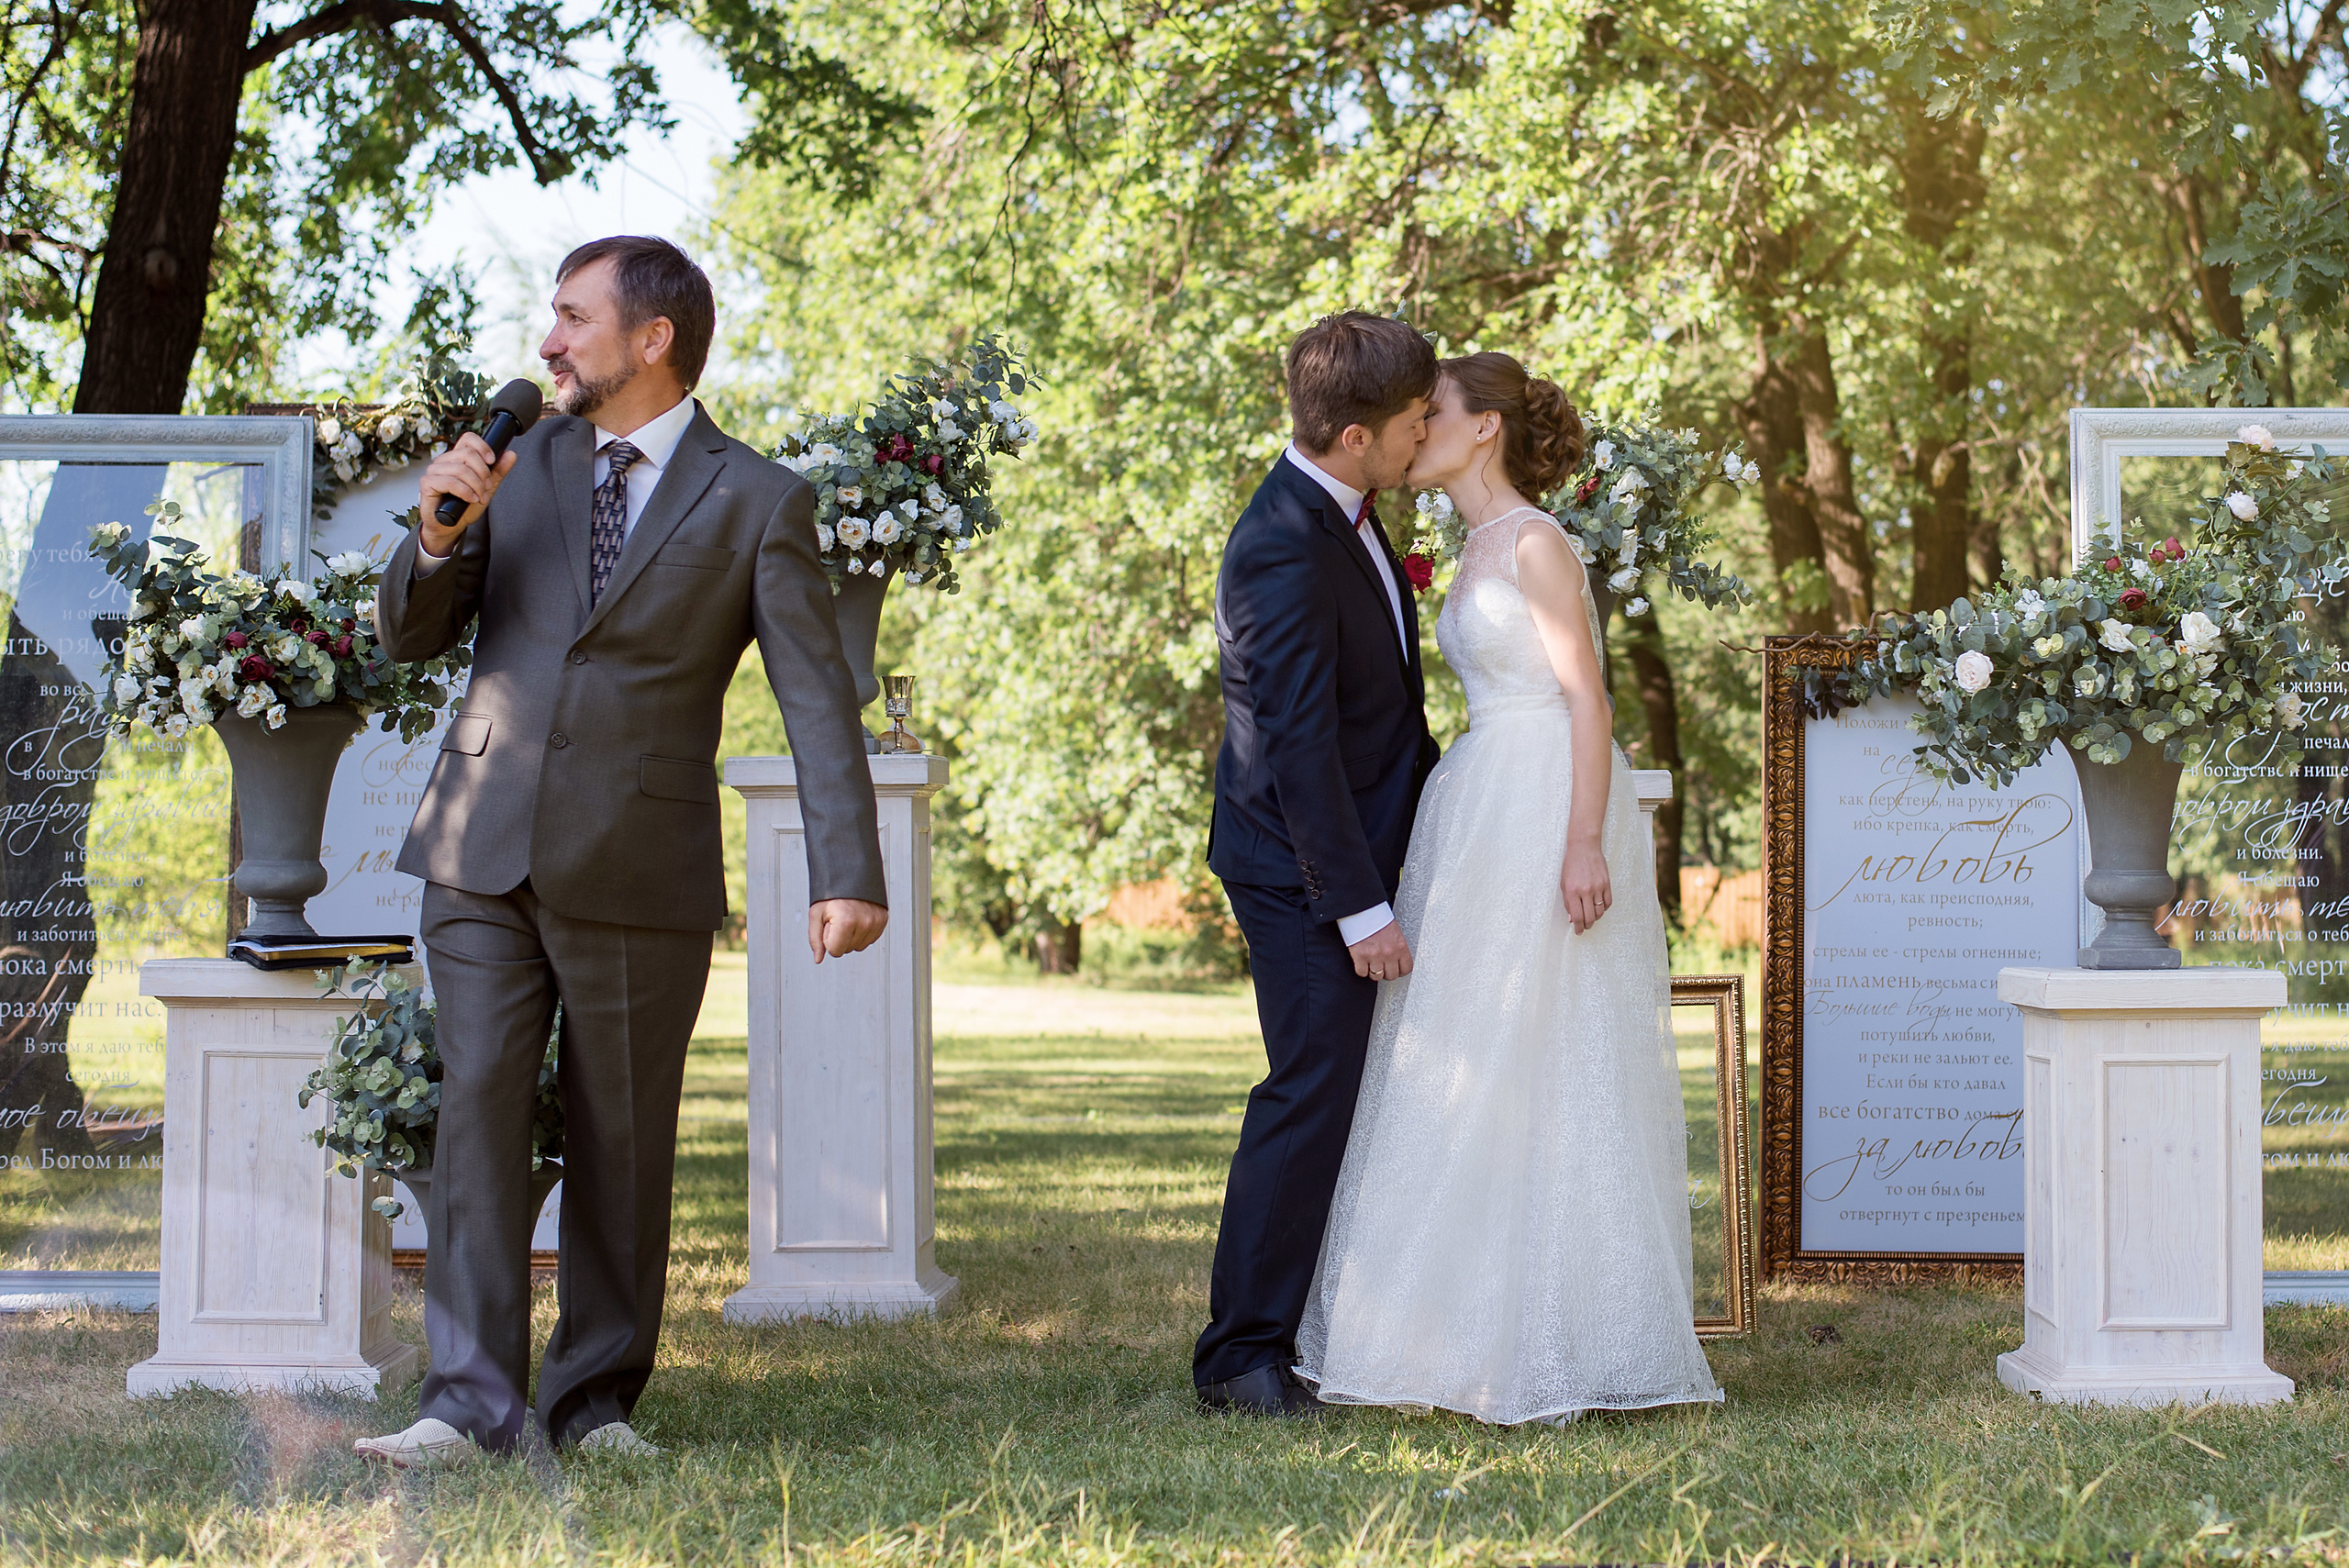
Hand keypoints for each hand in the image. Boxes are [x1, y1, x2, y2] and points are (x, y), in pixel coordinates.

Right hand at [417, 432, 517, 556]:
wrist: (450, 526)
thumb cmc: (464, 506)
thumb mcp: (486, 488)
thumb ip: (497, 472)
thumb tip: (511, 454)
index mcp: (457, 458)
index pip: (468, 439)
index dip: (482, 447)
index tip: (492, 461)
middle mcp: (444, 461)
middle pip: (467, 454)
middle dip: (484, 473)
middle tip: (487, 488)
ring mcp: (434, 471)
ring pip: (461, 469)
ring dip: (476, 486)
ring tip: (480, 498)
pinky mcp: (427, 483)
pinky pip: (450, 482)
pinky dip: (465, 491)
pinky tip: (471, 499)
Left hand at [808, 898, 887, 962]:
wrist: (850, 873)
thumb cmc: (832, 892)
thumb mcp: (816, 914)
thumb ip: (815, 939)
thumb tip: (818, 958)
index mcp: (846, 922)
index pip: (835, 952)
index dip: (828, 939)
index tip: (829, 924)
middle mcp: (864, 923)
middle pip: (847, 950)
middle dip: (840, 938)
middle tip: (838, 918)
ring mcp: (876, 922)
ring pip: (859, 946)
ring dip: (852, 936)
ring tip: (848, 917)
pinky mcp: (883, 919)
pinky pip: (870, 939)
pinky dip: (863, 932)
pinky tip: (857, 918)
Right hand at [1347, 919, 1412, 981]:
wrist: (1362, 910)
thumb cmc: (1377, 917)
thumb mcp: (1395, 931)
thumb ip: (1397, 946)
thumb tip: (1397, 958)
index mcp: (1400, 946)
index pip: (1406, 968)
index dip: (1400, 971)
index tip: (1397, 969)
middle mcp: (1389, 953)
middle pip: (1391, 975)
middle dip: (1387, 972)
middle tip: (1383, 967)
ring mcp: (1374, 956)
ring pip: (1376, 976)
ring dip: (1374, 972)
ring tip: (1372, 965)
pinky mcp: (1360, 957)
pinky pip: (1362, 973)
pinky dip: (1361, 970)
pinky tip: (1362, 963)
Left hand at [1561, 838, 1611, 933]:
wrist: (1584, 848)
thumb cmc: (1571, 865)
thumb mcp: (1564, 883)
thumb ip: (1568, 902)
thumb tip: (1572, 918)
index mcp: (1572, 891)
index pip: (1576, 917)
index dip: (1578, 927)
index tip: (1578, 931)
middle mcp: (1585, 891)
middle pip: (1590, 917)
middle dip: (1587, 926)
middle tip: (1585, 927)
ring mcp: (1598, 887)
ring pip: (1600, 912)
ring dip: (1596, 918)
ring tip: (1591, 917)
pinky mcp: (1607, 884)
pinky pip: (1608, 903)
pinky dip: (1604, 908)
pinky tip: (1599, 908)